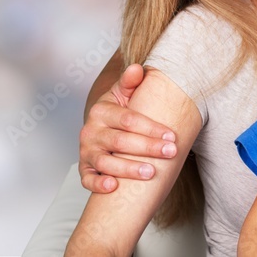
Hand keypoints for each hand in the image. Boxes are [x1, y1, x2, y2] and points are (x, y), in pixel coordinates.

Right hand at [79, 64, 179, 193]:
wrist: (102, 126)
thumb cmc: (120, 111)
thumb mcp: (124, 94)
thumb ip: (131, 83)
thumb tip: (137, 68)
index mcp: (102, 110)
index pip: (129, 120)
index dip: (151, 128)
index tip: (172, 136)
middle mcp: (91, 130)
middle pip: (120, 141)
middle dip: (147, 148)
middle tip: (170, 153)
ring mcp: (86, 151)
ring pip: (105, 162)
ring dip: (128, 169)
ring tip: (151, 173)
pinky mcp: (84, 168)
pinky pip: (87, 179)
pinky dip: (98, 184)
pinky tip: (113, 187)